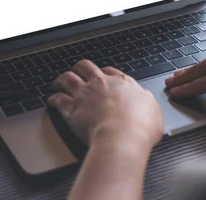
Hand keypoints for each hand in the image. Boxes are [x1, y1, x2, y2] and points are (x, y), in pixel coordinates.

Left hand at [47, 60, 163, 149]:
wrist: (121, 137)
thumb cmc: (139, 126)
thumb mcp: (153, 110)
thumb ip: (147, 102)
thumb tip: (146, 100)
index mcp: (122, 83)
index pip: (110, 71)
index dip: (103, 73)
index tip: (101, 76)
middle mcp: (101, 84)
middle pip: (85, 66)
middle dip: (80, 68)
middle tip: (77, 72)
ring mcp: (84, 94)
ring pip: (67, 78)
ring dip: (61, 80)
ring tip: (58, 83)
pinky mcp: (71, 109)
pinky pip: (57, 99)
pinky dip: (53, 100)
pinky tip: (51, 102)